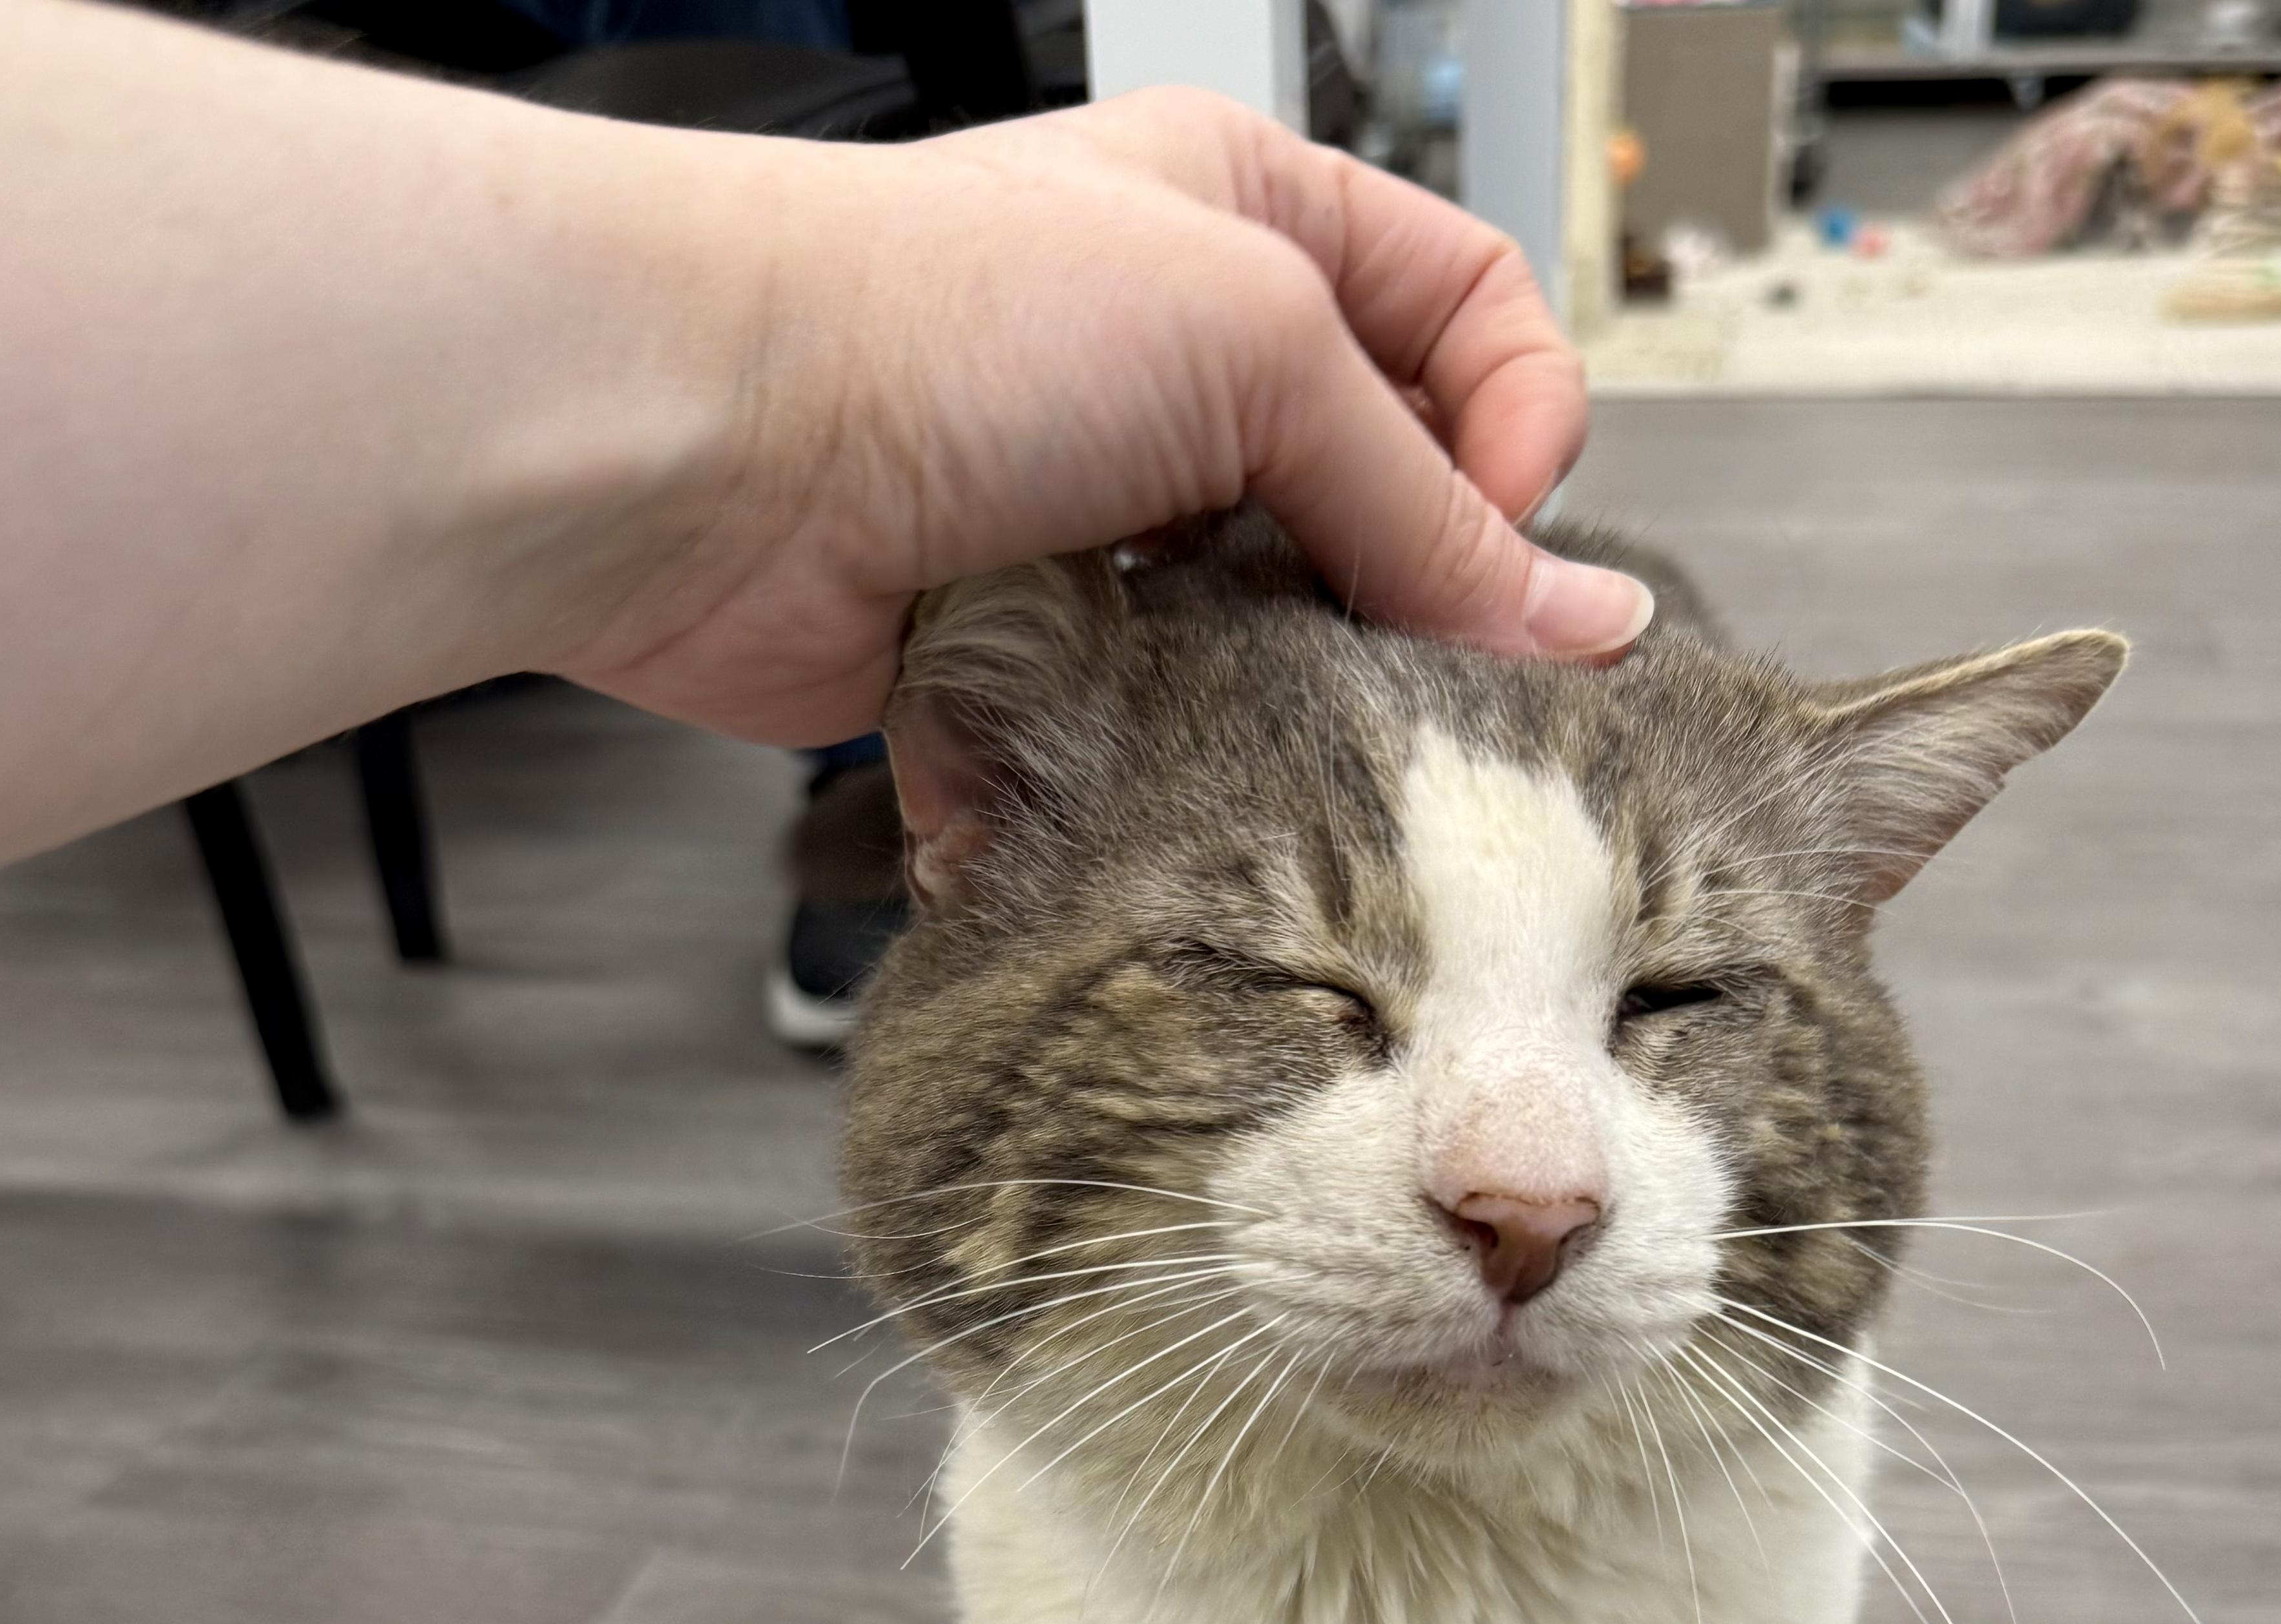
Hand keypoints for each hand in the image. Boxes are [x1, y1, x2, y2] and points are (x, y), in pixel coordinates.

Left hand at [555, 92, 1654, 749]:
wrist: (706, 446)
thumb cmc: (929, 315)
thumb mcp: (1251, 344)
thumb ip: (1424, 497)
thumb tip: (1574, 618)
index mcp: (1250, 226)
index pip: (1468, 313)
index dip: (1519, 423)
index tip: (1507, 532)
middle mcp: (1183, 363)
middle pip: (1386, 488)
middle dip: (1421, 579)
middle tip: (1435, 660)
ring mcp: (1112, 510)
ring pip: (1285, 624)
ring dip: (1304, 680)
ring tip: (1290, 700)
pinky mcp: (1051, 642)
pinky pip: (1172, 715)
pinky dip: (1191, 741)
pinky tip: (1183, 738)